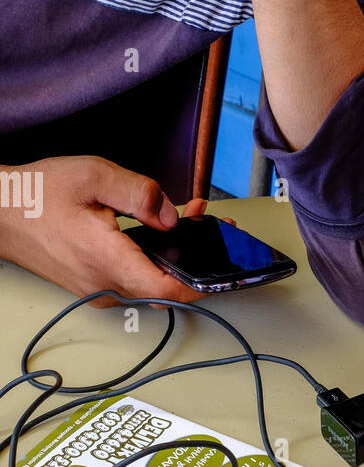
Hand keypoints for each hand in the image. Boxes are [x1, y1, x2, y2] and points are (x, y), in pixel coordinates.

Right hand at [0, 156, 210, 307]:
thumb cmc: (36, 194)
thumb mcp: (93, 176)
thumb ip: (140, 194)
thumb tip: (171, 216)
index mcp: (107, 259)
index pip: (168, 289)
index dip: (203, 282)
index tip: (224, 267)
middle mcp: (103, 284)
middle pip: (165, 286)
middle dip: (194, 257)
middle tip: (207, 224)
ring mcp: (97, 290)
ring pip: (149, 283)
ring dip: (172, 255)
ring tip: (184, 220)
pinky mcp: (92, 286)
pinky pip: (130, 279)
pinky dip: (150, 258)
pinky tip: (155, 232)